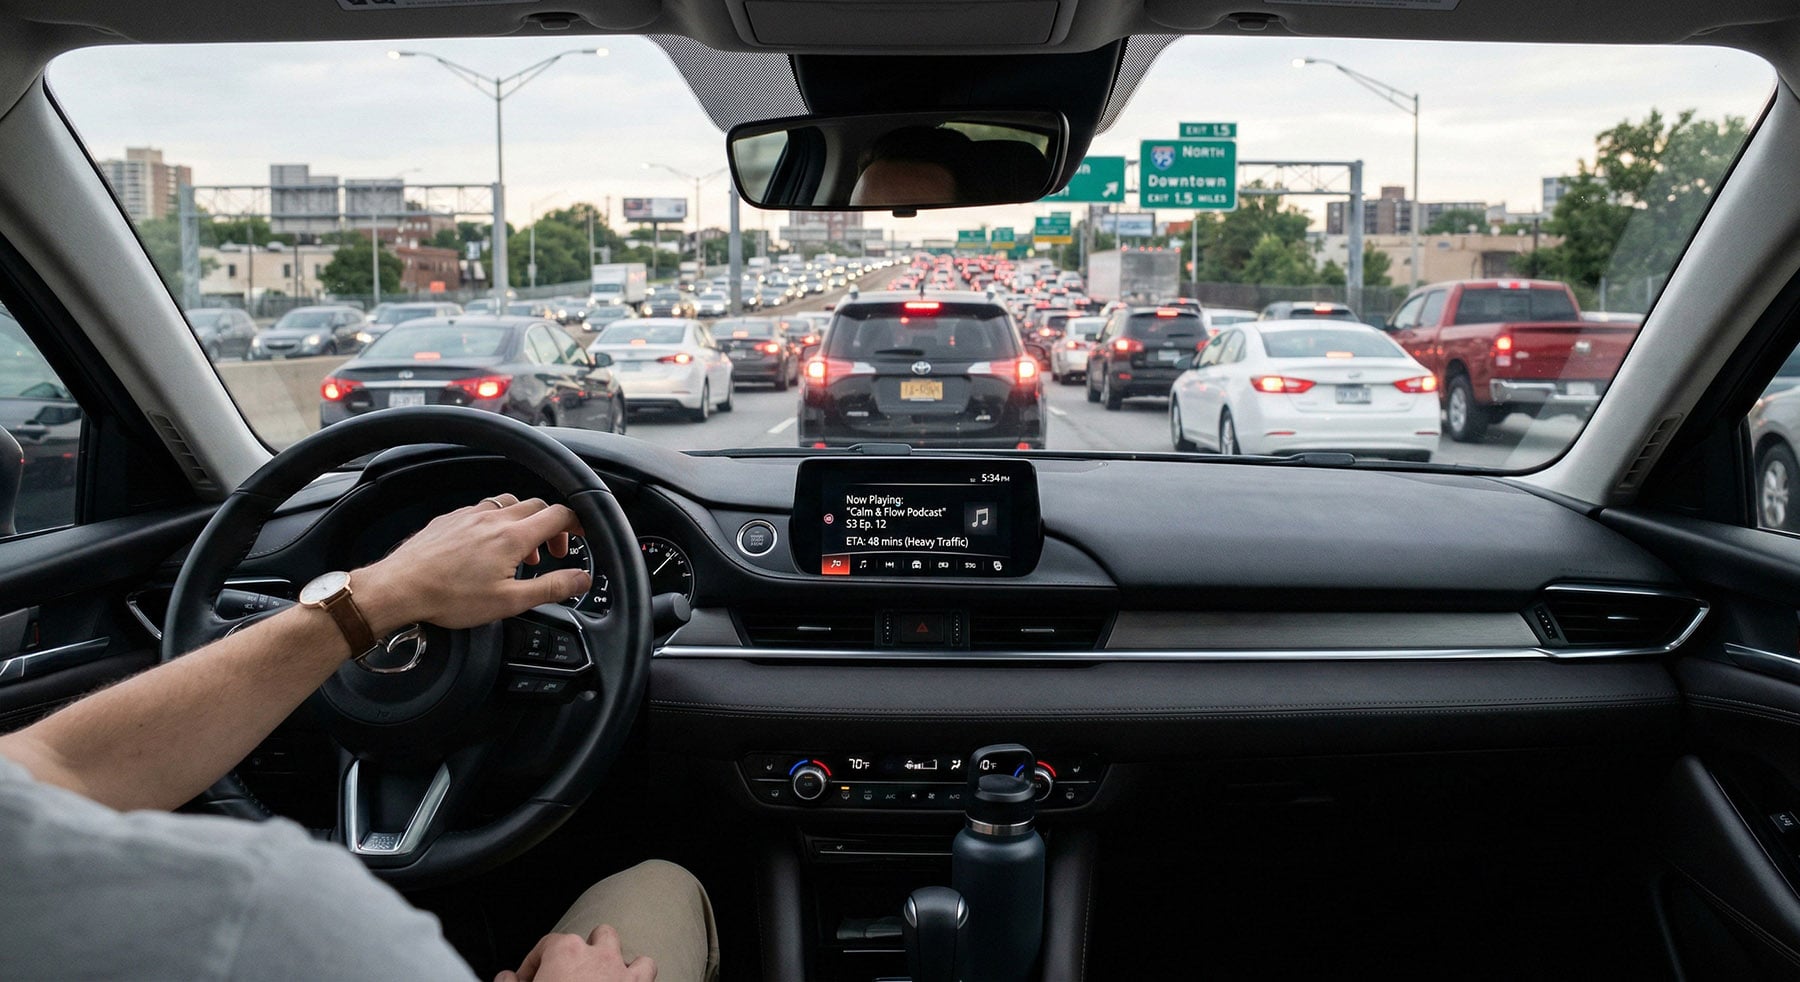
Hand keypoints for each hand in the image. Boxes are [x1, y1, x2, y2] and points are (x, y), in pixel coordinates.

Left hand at [354, 493, 589, 634]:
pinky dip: (495, 522)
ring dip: (522, 522)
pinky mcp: (449, 518)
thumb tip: (581, 579)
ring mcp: (469, 515)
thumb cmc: (450, 597)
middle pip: (536, 506)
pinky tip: (486, 545)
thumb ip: (551, 588)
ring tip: (518, 550)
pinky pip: (481, 510)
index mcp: (513, 537)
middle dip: (551, 526)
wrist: (401, 587)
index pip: (558, 515)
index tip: (581, 535)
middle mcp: (493, 518)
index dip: (576, 524)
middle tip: (551, 552)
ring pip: (508, 504)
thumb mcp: (509, 602)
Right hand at [497, 924, 655, 981]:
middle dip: (579, 953)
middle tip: (565, 976)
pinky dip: (637, 975)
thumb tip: (505, 978)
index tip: (527, 980)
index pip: (546, 946)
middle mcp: (596, 954)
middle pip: (589, 938)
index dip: (533, 964)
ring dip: (611, 957)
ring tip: (597, 974)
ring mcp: (621, 969)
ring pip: (621, 948)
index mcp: (565, 952)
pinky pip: (646, 969)